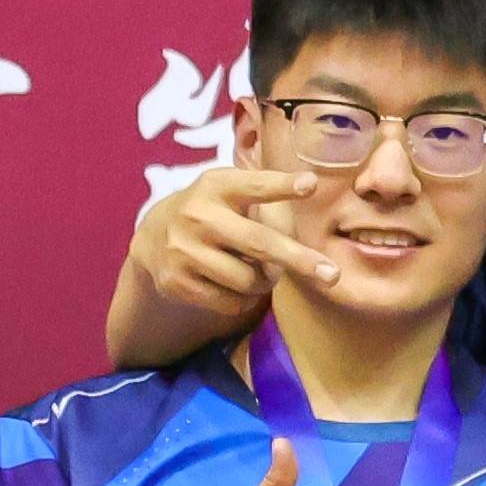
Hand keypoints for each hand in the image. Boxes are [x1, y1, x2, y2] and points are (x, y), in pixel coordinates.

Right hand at [137, 158, 341, 321]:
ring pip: (249, 280)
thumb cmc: (215, 210)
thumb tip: (311, 187)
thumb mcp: (231, 190)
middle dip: (298, 260)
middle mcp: (198, 216)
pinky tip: (232, 282)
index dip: (282, 185)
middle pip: (259, 243)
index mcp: (217, 186)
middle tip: (332, 275)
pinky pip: (231, 301)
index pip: (254, 186)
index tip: (310, 184)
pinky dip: (243, 298)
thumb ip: (266, 190)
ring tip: (256, 269)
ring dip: (265, 281)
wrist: (153, 238)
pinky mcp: (177, 282)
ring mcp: (184, 250)